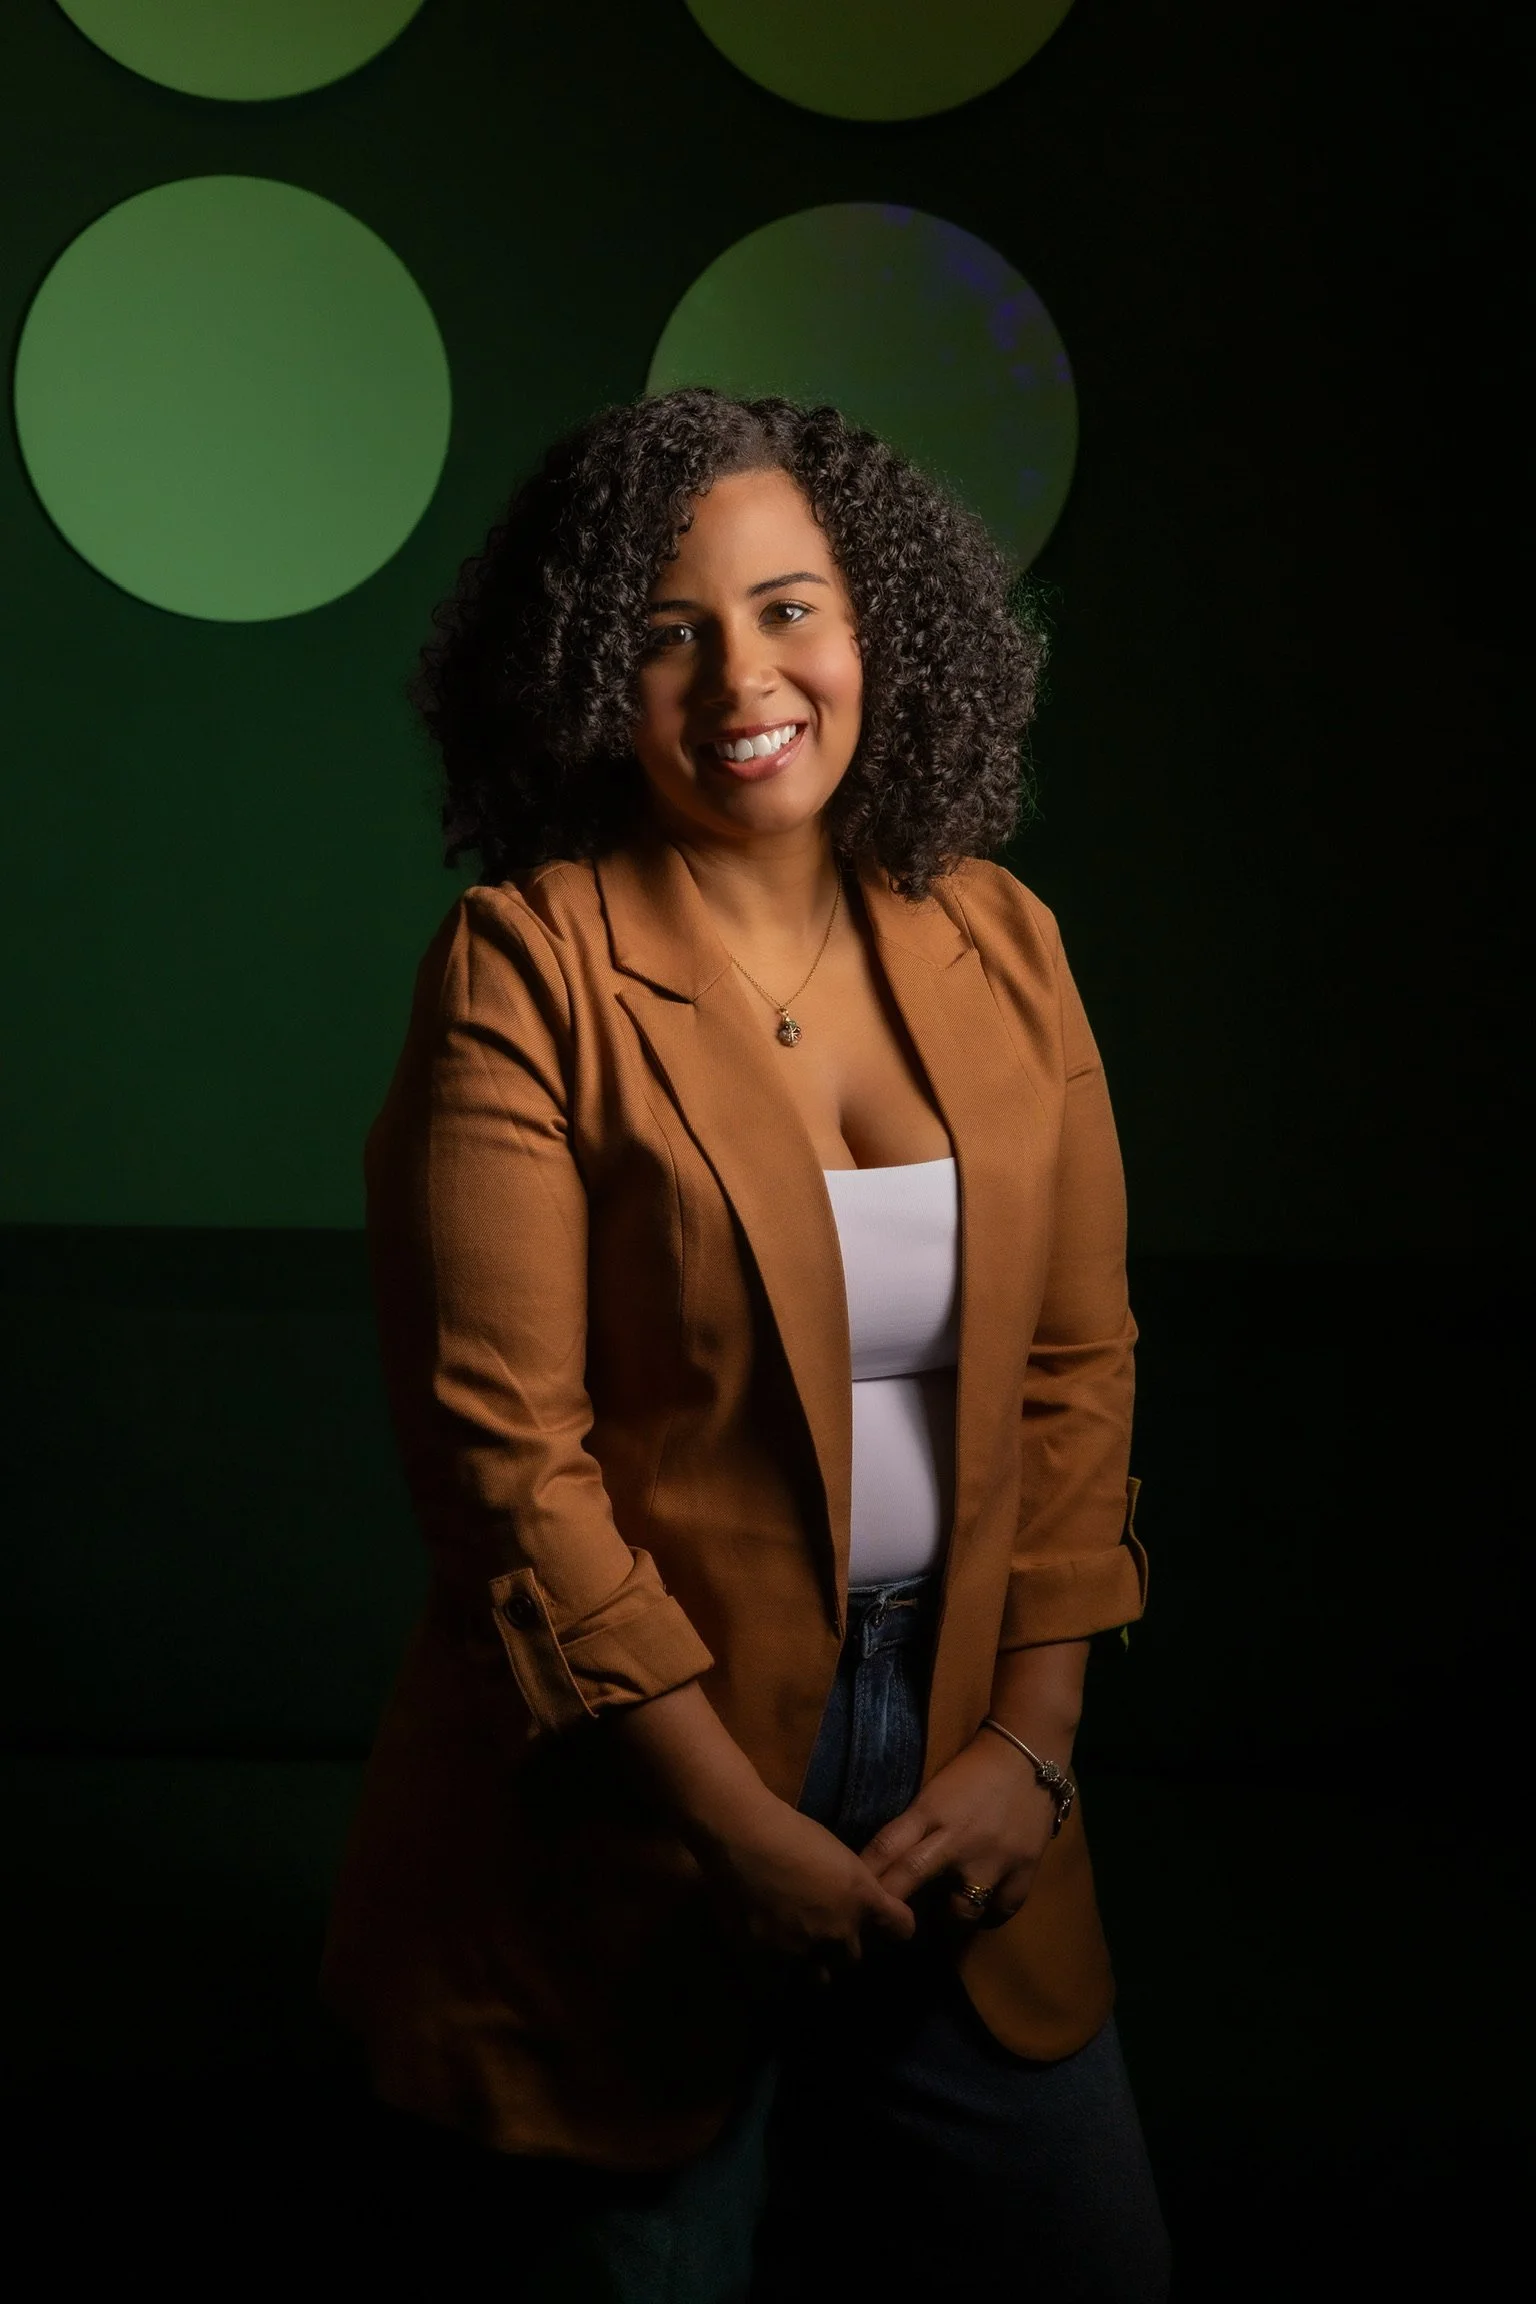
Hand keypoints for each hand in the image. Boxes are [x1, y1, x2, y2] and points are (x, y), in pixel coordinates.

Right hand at [693, 1787, 916, 1975]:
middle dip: (845, 1947)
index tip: (892, 1923)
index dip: (897, 1924)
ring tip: (800, 1948)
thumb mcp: (835, 1853)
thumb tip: (851, 1900)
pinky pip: (782, 1976)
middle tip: (830, 1931)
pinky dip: (779, 1966)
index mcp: (862, 1899)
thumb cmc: (789, 1830)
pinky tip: (769, 1947)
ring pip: (820, 1975)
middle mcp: (839, 1932)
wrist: (742, 1838)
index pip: (902, 1926)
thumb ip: (852, 1886)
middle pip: (854, 1957)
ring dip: (814, 1963)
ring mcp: (804, 1950)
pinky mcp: (769, 1959)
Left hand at [859, 1730, 1060, 1928]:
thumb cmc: (973, 1772)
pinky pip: (1000, 1911)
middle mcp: (957, 1838)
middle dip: (893, 1907)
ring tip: (941, 1928)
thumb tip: (882, 1866)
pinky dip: (988, 1916)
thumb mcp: (934, 1795)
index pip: (887, 1846)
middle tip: (884, 1928)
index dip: (865, 1874)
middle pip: (913, 1877)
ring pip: (961, 1910)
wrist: (1028, 1756)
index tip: (851, 1897)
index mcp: (930, 1811)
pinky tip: (981, 1914)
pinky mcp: (1023, 1870)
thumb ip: (913, 1829)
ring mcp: (992, 1859)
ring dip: (947, 1922)